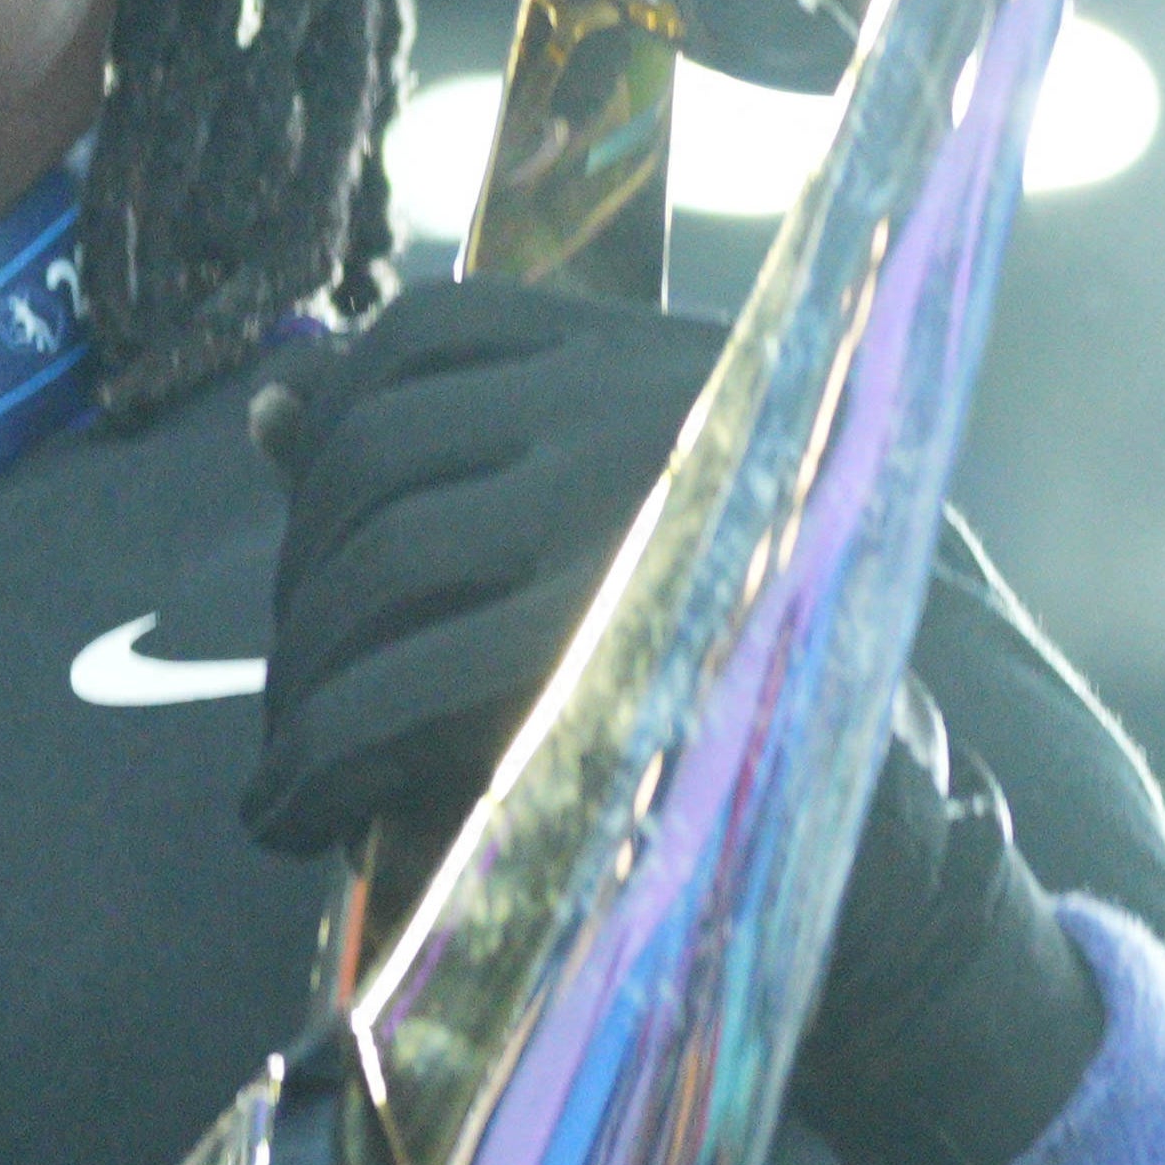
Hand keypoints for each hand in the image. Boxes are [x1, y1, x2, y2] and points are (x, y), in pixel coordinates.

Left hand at [245, 279, 1102, 1164]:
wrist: (898, 829)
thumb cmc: (736, 677)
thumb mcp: (618, 525)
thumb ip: (452, 458)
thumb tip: (266, 406)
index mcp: (660, 361)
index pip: (424, 335)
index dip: (325, 431)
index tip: (308, 543)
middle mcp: (651, 415)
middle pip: (374, 461)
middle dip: (300, 592)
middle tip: (296, 699)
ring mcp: (636, 528)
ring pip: (377, 568)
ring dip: (298, 688)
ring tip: (288, 780)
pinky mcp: (615, 661)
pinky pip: (407, 688)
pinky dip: (321, 755)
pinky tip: (298, 811)